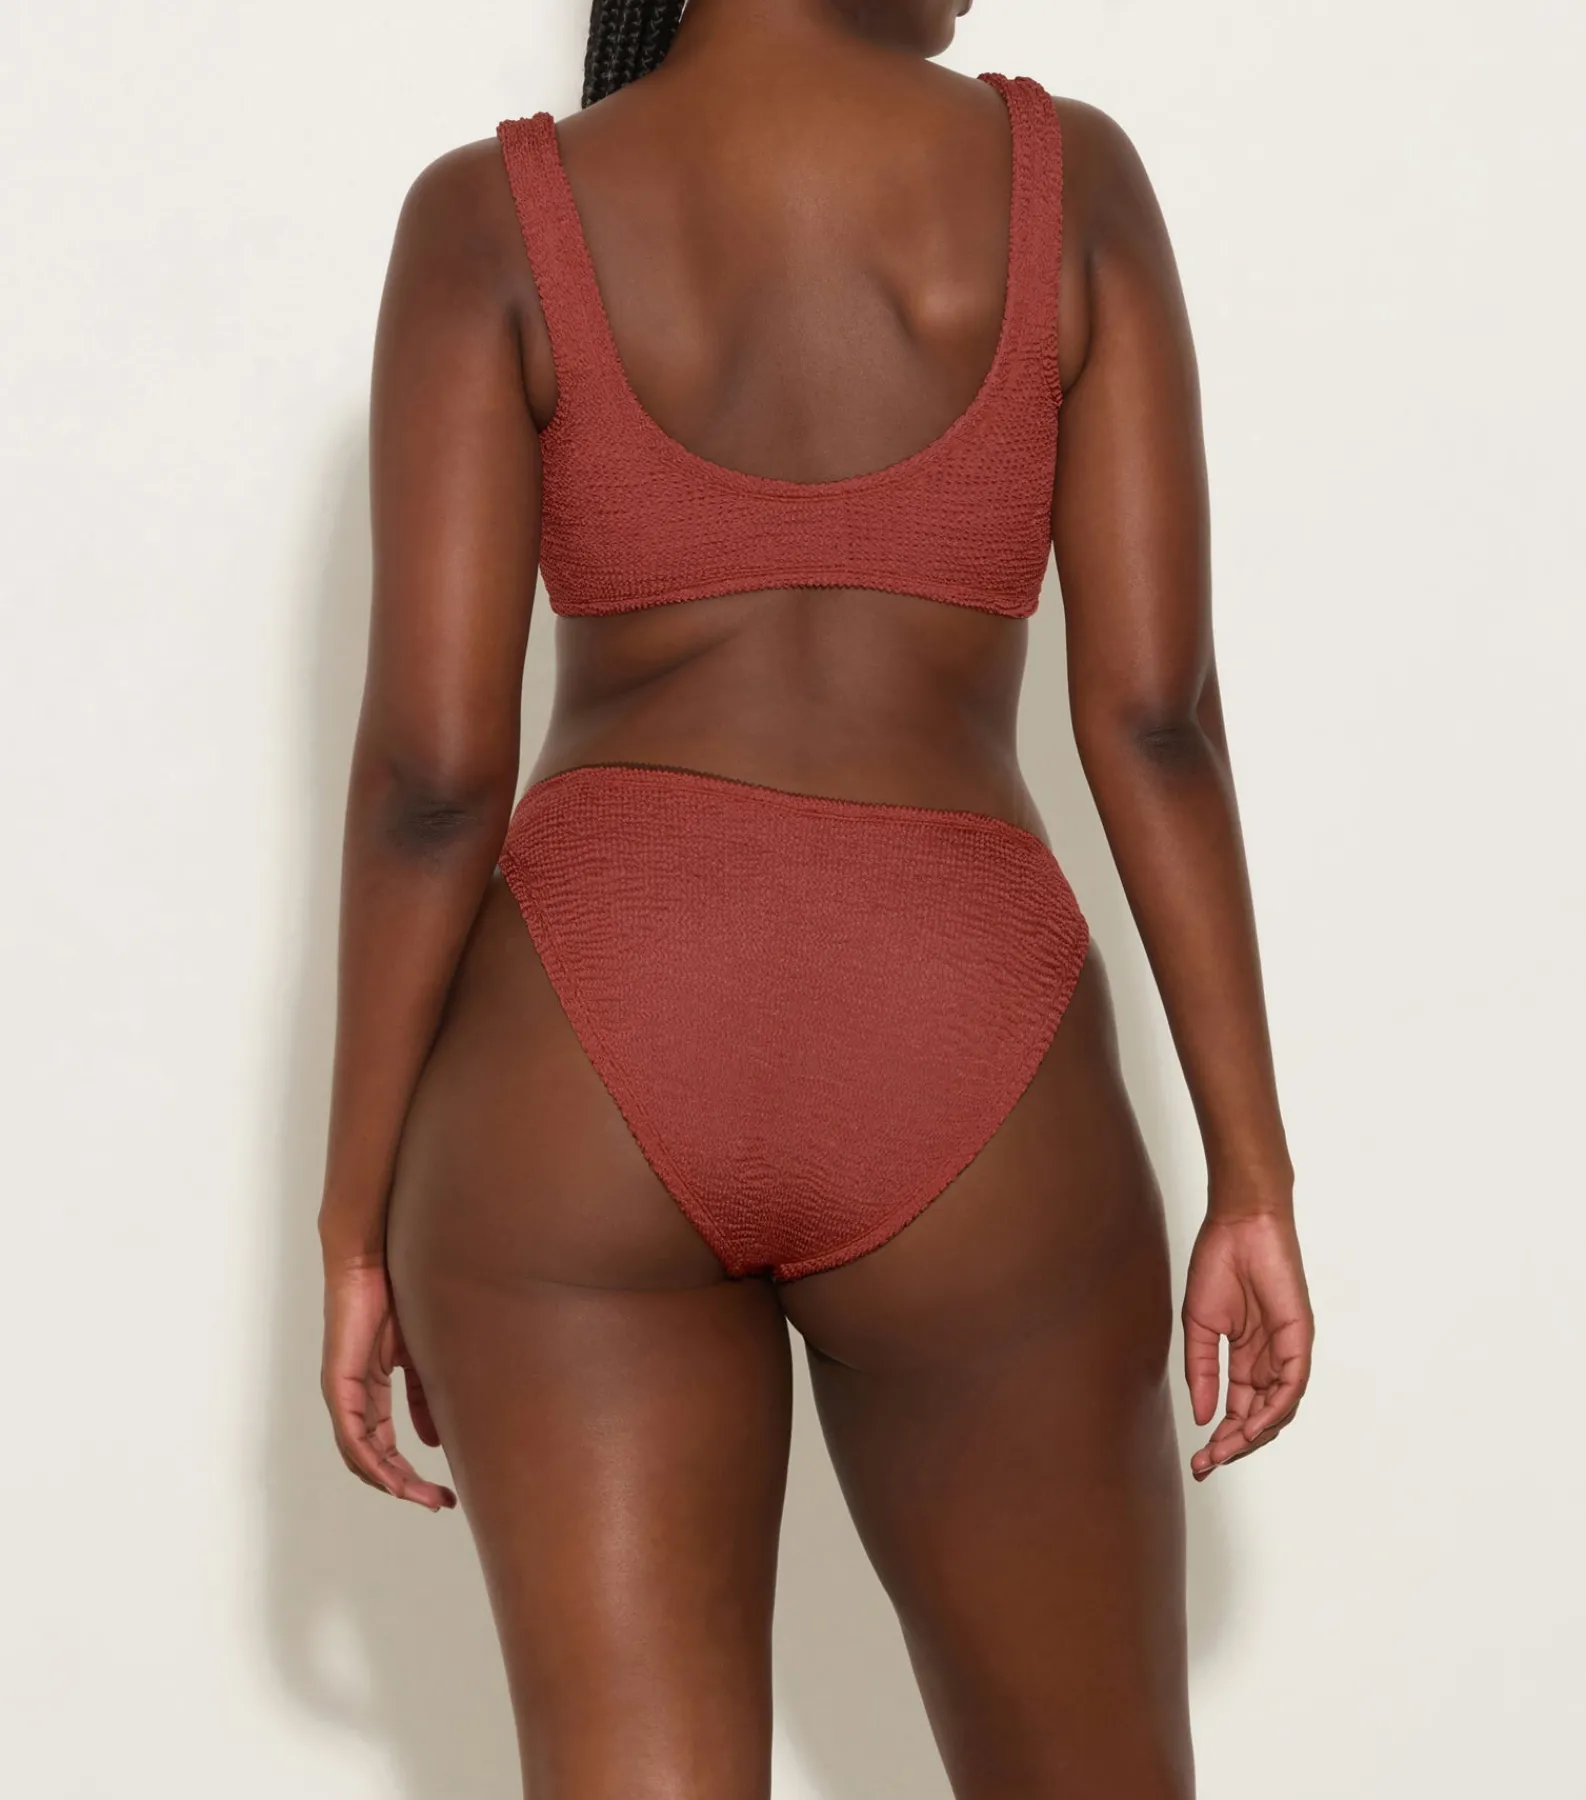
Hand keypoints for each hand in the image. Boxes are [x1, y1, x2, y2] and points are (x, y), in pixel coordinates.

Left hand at [321, 1258, 455, 1509]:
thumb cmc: (397, 1296)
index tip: (441, 1492)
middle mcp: (352, 1398)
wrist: (374, 1260)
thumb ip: (425, 1395)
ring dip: (391, 1480)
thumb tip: (434, 1440)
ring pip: (361, 1455)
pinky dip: (372, 1459)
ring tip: (422, 1496)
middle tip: (438, 1503)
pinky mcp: (340, 1383)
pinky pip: (353, 1434)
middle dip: (406, 1485)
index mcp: (369, 1391)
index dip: (411, 1473)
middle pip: (374, 1459)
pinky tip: (393, 1476)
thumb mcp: (420, 1354)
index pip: (385, 1446)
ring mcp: (343, 1393)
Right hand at [1182, 1205, 1312, 1480]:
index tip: (1199, 1461)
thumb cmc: (1218, 1263)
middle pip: (1259, 1417)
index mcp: (1246, 1357)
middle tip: (1207, 1464)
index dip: (1220, 1438)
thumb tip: (1203, 1416)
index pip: (1238, 1409)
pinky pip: (1292, 1384)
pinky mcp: (1298, 1337)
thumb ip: (1203, 1372)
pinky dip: (1274, 1409)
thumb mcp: (1200, 1327)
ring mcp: (1286, 1350)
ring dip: (1253, 1435)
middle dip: (1234, 1445)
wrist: (1238, 1224)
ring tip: (1224, 1450)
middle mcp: (1270, 1359)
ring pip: (1278, 1408)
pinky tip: (1251, 1426)